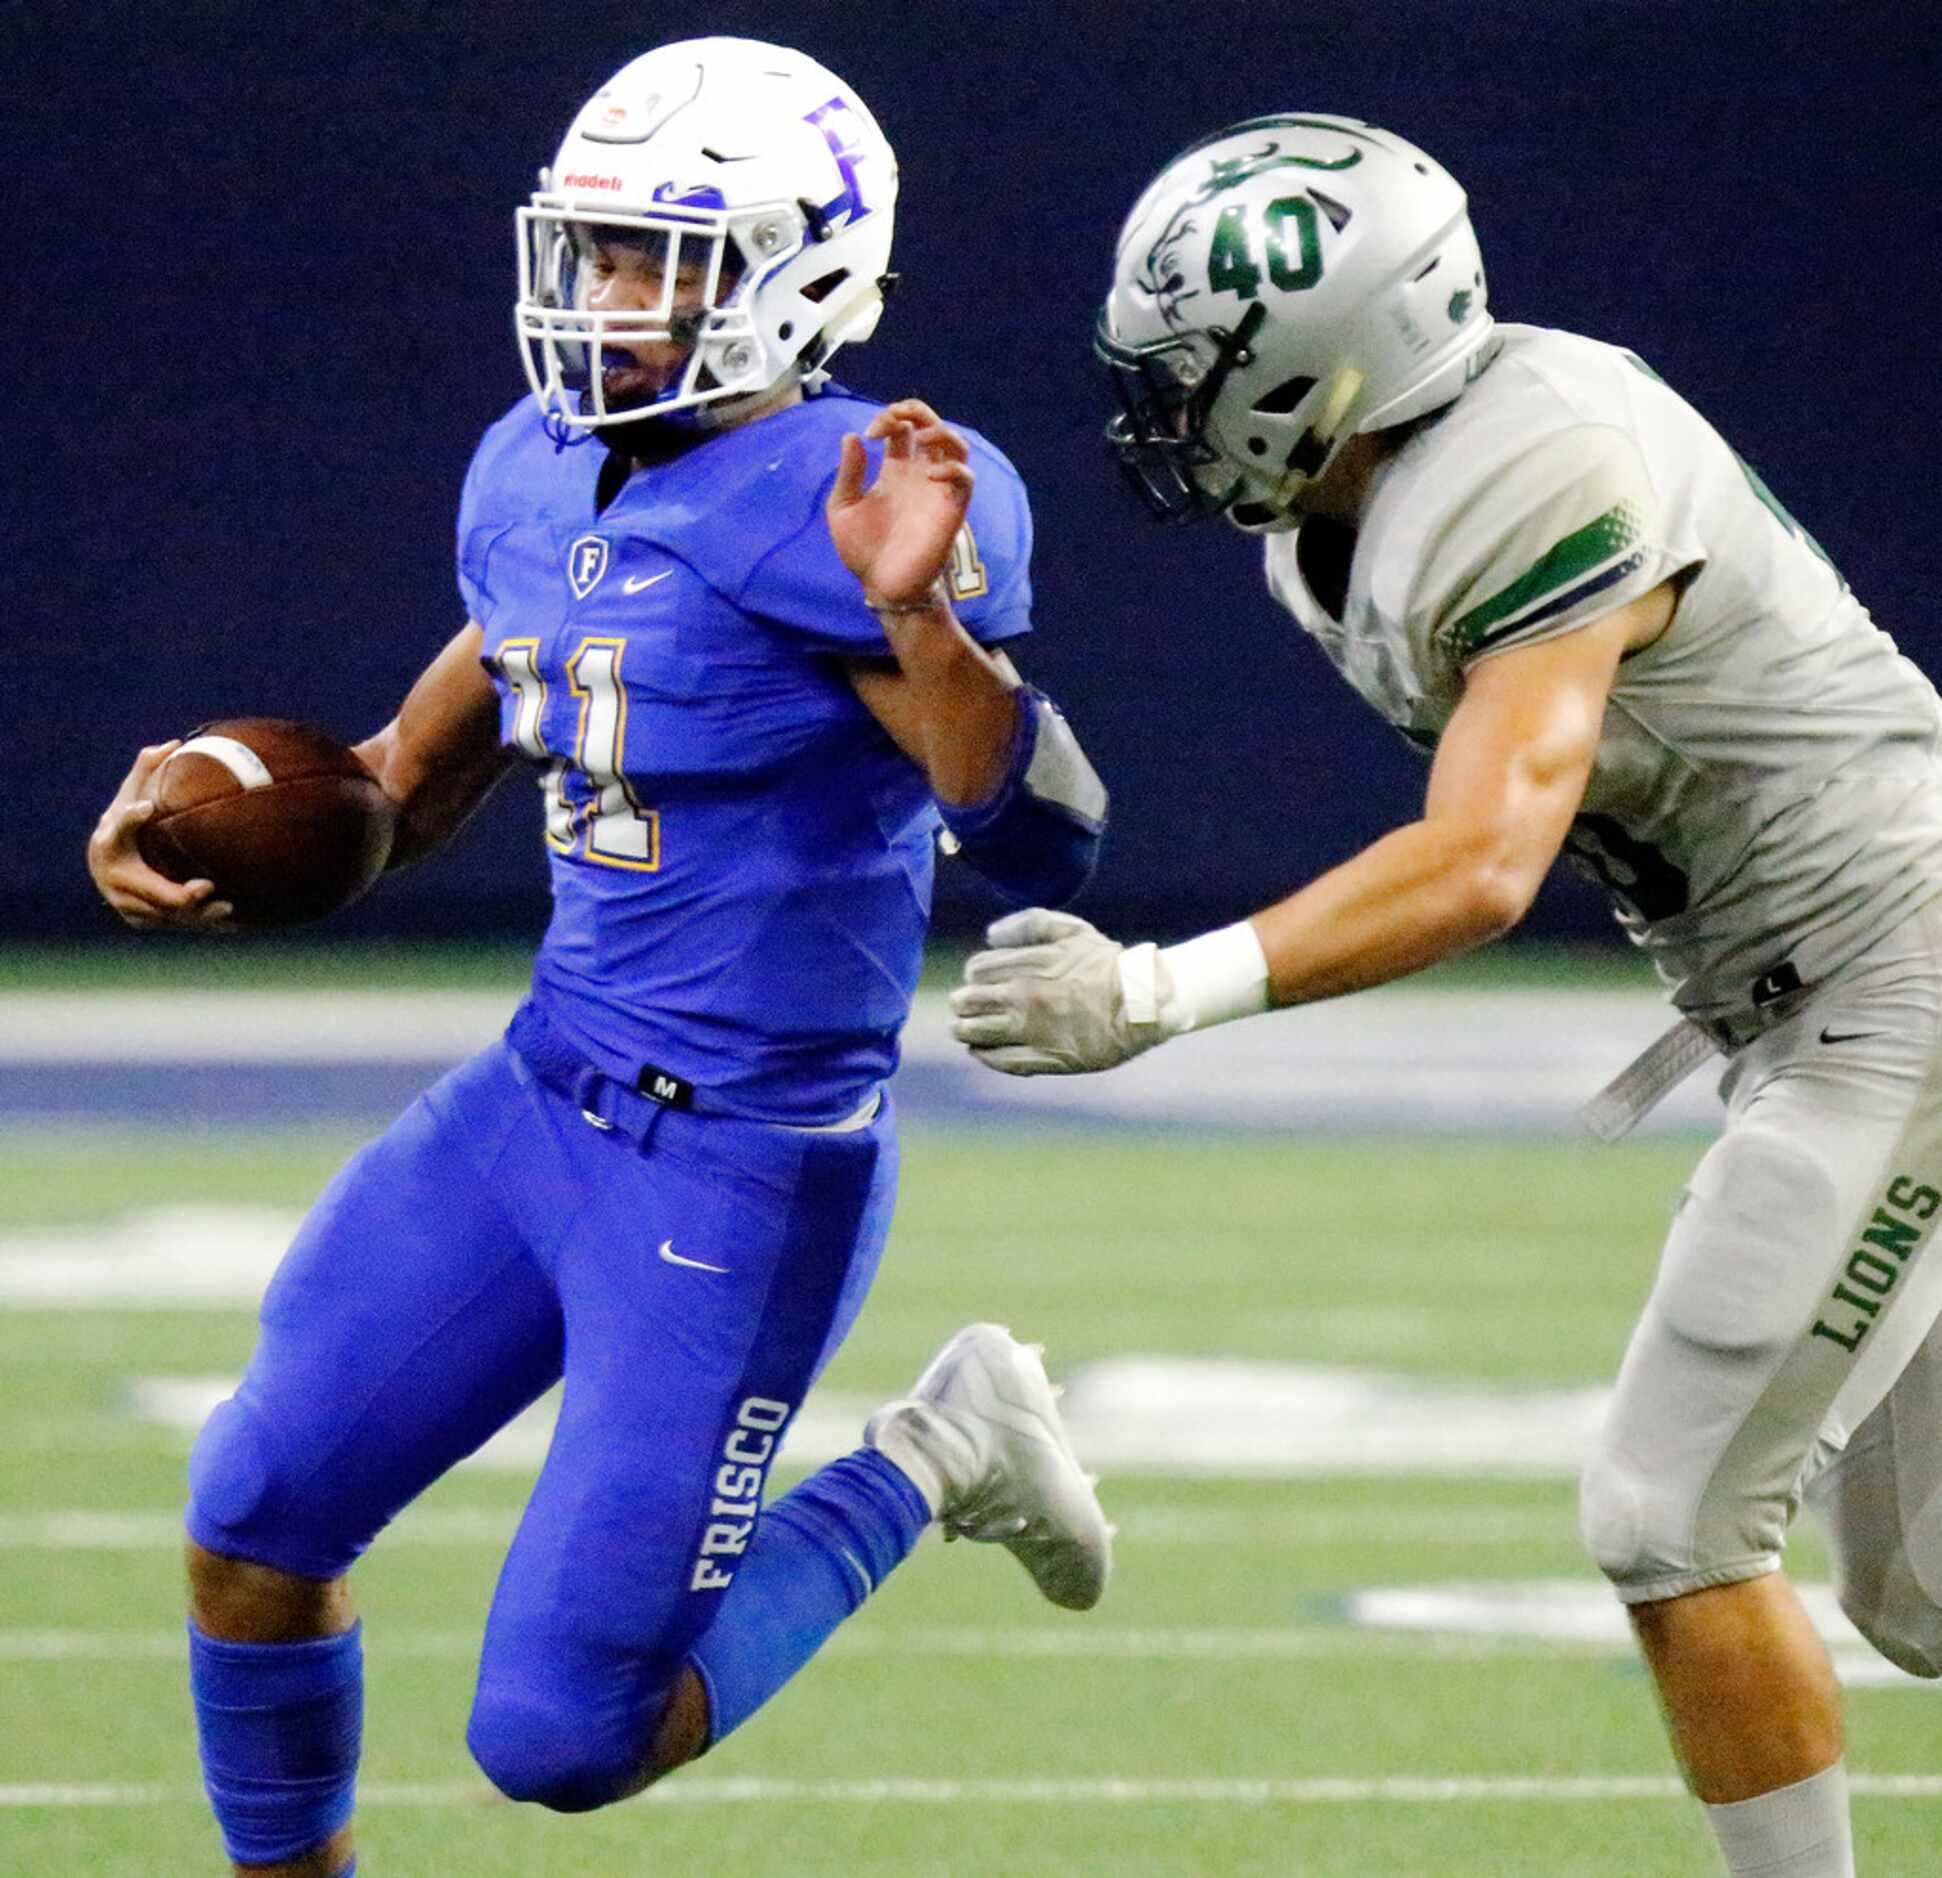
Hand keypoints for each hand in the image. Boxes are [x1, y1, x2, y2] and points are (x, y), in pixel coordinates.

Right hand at [87, 742, 234, 930]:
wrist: (107, 865)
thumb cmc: (126, 824)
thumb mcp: (130, 796)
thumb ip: (146, 772)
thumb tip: (174, 743)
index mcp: (110, 844)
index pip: (117, 831)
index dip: (130, 819)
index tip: (146, 807)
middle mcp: (112, 880)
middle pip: (148, 890)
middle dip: (177, 894)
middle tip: (207, 886)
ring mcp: (126, 904)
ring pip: (165, 915)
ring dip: (196, 915)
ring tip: (227, 908)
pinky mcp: (142, 920)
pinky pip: (175, 925)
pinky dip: (200, 924)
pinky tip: (232, 923)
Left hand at [826, 397, 972, 606]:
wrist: (882, 586)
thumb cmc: (863, 551)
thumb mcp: (842, 508)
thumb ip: (849, 473)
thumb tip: (851, 436)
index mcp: (895, 470)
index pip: (903, 427)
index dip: (889, 418)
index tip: (869, 434)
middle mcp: (919, 474)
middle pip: (931, 425)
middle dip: (915, 411)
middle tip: (893, 419)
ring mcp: (937, 489)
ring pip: (956, 445)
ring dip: (940, 431)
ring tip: (920, 438)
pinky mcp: (951, 509)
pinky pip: (966, 479)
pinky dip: (952, 468)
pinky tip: (929, 474)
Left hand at [948, 908, 1167, 1075]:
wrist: (1140, 1003)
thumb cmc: (1106, 964)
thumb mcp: (1071, 929)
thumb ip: (1028, 924)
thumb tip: (990, 936)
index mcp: (1028, 967)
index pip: (976, 971)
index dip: (974, 977)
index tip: (980, 981)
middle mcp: (1023, 999)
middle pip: (968, 1003)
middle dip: (963, 1004)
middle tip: (964, 1007)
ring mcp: (1031, 1031)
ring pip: (976, 1033)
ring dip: (966, 1030)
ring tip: (966, 1030)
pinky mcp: (1043, 1058)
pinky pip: (1000, 1060)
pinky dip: (984, 1055)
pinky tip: (982, 1050)